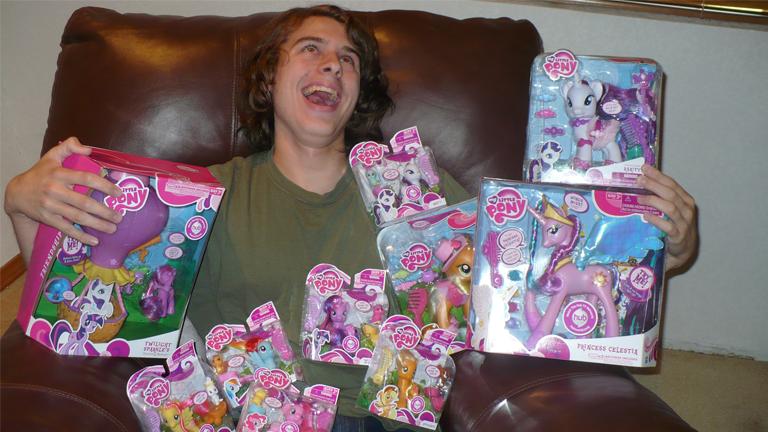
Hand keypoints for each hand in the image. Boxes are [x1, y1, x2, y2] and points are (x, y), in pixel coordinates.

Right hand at [4, 137, 122, 258]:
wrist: (16, 193)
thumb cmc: (39, 173)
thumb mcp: (51, 156)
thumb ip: (69, 147)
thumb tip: (89, 149)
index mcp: (59, 174)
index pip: (85, 178)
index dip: (104, 186)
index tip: (118, 193)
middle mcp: (55, 190)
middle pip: (84, 202)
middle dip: (104, 211)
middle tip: (119, 217)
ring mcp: (50, 206)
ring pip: (77, 217)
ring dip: (97, 224)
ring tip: (113, 229)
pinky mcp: (47, 219)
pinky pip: (66, 229)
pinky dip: (80, 236)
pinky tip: (94, 241)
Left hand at [636, 164, 697, 270]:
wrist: (683, 250)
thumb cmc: (675, 225)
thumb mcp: (671, 209)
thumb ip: (661, 198)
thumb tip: (642, 183)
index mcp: (685, 200)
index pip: (672, 184)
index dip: (658, 175)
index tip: (645, 168)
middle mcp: (687, 210)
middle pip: (670, 193)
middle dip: (654, 184)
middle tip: (639, 179)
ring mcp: (684, 223)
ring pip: (670, 208)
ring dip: (653, 201)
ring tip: (639, 197)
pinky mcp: (678, 236)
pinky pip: (667, 227)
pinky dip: (656, 220)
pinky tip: (646, 216)